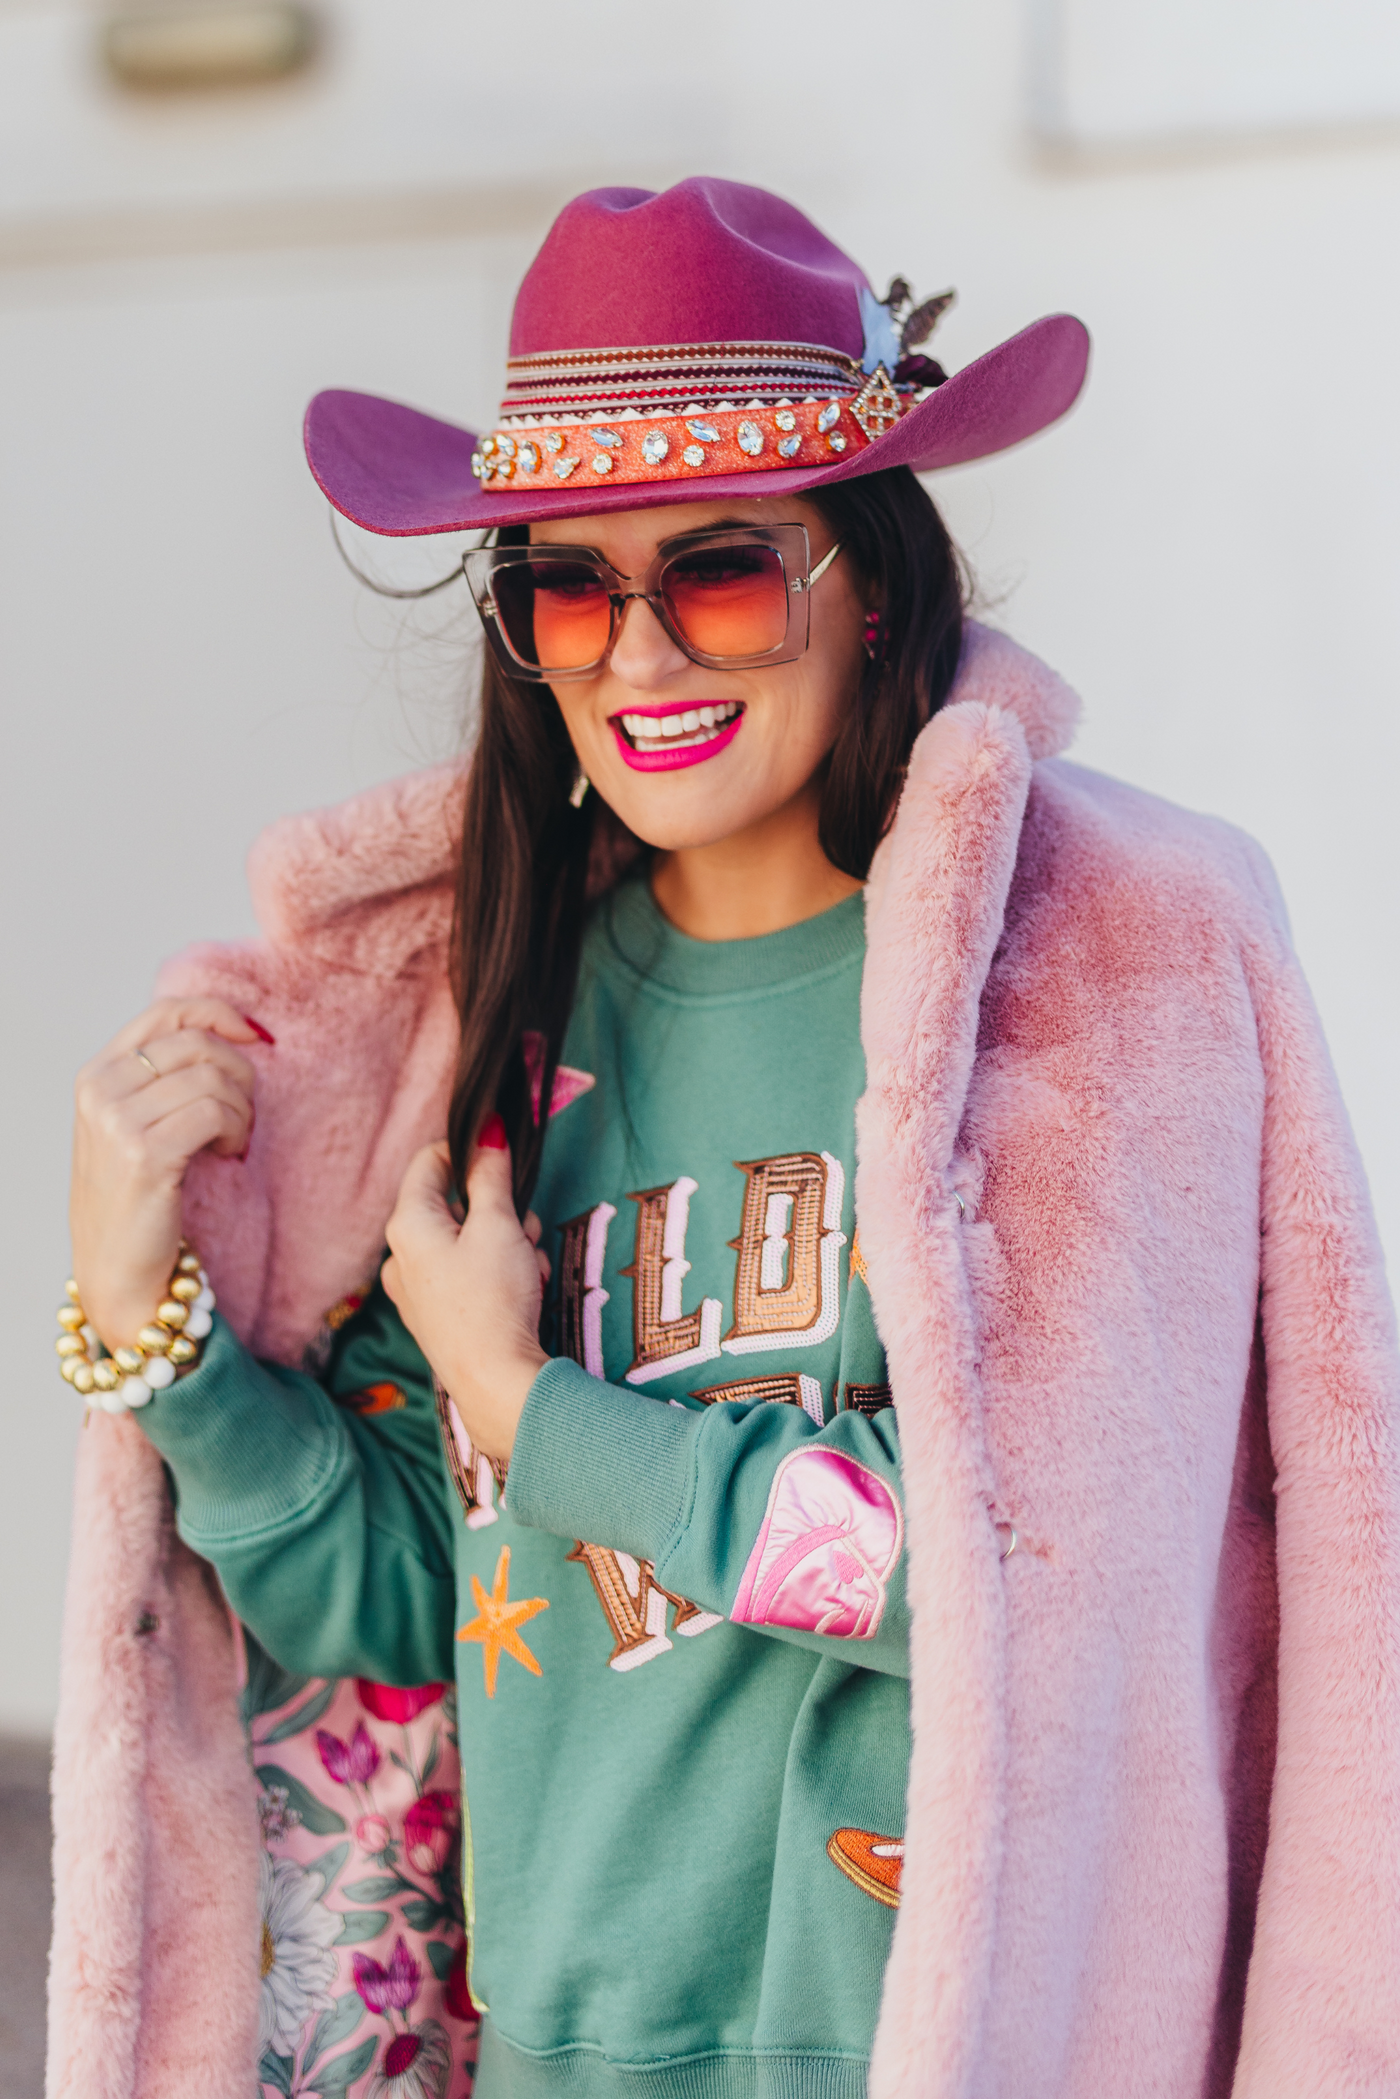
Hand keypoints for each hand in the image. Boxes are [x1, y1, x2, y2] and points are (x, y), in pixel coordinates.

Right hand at [71, 998, 261, 1349]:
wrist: (118, 1271)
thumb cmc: (138, 1199)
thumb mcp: (136, 1124)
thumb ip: (164, 1078)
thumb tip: (235, 1031)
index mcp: (97, 1074)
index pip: (165, 1013)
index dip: (219, 1014)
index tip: (255, 1036)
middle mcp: (100, 1089)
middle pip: (198, 1044)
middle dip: (238, 1074)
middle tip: (242, 1115)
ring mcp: (117, 1121)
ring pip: (212, 1078)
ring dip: (240, 1110)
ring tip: (232, 1142)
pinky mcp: (144, 1153)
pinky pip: (215, 1113)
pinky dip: (235, 1131)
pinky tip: (228, 1154)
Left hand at [382, 1120, 549, 1462]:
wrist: (496, 1383)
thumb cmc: (493, 1300)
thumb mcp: (499, 1225)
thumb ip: (491, 1174)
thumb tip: (488, 1125)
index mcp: (407, 1224)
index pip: (430, 1160)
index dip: (470, 1152)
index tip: (506, 1160)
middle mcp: (399, 1255)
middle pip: (453, 1204)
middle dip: (499, 1211)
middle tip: (525, 1232)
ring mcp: (413, 1289)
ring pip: (465, 1240)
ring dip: (504, 1244)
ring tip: (528, 1270)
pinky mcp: (433, 1316)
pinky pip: (465, 1274)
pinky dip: (495, 1273)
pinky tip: (522, 1293)